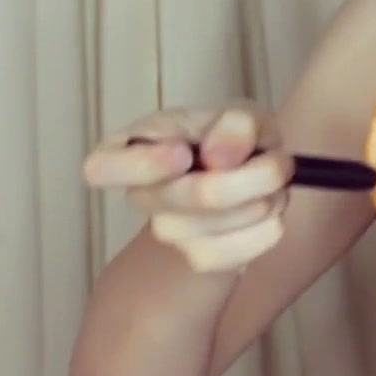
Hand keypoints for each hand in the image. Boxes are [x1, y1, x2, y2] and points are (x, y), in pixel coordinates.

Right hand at [81, 104, 291, 272]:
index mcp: (133, 147)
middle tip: (274, 159)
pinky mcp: (199, 260)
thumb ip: (235, 125)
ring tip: (269, 182)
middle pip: (187, 196)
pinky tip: (268, 210)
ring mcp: (168, 232)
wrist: (251, 177)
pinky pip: (239, 251)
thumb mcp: (243, 115)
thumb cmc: (233, 138)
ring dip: (265, 199)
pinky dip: (268, 227)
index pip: (100, 169)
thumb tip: (220, 156)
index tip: (183, 154)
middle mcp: (141, 194)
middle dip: (248, 176)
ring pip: (220, 225)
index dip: (142, 166)